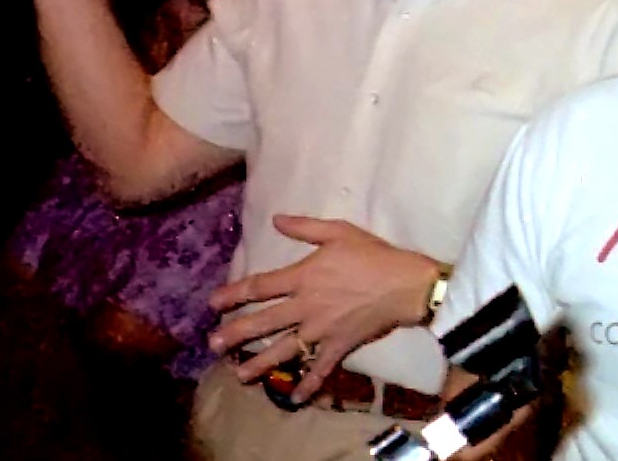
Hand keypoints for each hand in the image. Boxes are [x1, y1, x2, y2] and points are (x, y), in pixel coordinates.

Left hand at [207, 215, 438, 403]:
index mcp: (303, 276)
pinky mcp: (339, 346)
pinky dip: (307, 384)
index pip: (260, 286)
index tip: (213, 303)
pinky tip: (294, 397)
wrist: (404, 284)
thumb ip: (305, 227)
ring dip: (260, 363)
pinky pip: (320, 368)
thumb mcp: (339, 232)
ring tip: (240, 375)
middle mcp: (306, 306)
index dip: (234, 293)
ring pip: (285, 349)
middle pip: (264, 322)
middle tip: (213, 344)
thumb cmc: (373, 254)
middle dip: (236, 333)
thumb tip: (275, 220)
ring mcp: (321, 329)